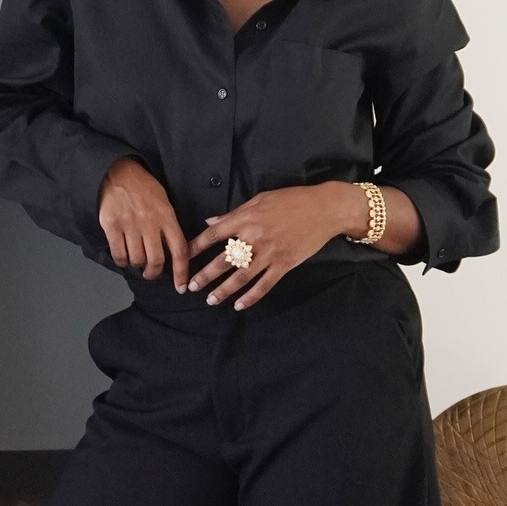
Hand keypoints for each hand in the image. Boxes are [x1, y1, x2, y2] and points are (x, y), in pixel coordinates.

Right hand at [97, 158, 190, 288]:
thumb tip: (173, 254)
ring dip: (136, 265)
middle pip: (156, 260)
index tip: (181, 287)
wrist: (117, 172)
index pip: (179, 250)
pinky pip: (118, 254)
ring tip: (135, 259)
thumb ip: (169, 226)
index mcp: (166, 216)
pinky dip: (122, 261)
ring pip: (136, 259)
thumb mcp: (164, 202)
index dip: (181, 272)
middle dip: (153, 273)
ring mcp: (129, 224)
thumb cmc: (142, 188)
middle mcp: (149, 221)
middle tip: (150, 273)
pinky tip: (123, 256)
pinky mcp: (111, 225)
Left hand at [187, 182, 398, 310]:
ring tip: (211, 300)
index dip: (195, 247)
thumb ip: (234, 213)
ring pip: (241, 276)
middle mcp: (254, 237)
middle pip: (223, 260)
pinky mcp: (285, 264)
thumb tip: (210, 222)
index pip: (213, 235)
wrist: (324, 209)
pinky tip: (239, 305)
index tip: (182, 258)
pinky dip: (251, 297)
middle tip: (191, 287)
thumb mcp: (259, 200)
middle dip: (205, 275)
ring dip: (224, 290)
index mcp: (246, 218)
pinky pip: (264, 284)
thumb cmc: (291, 200)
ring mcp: (270, 253)